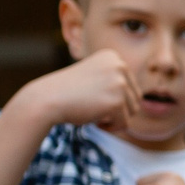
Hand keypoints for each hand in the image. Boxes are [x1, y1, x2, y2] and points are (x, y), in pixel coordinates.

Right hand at [14, 49, 138, 131]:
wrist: (46, 99)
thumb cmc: (67, 92)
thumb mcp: (93, 78)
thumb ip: (114, 82)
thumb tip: (139, 101)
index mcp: (113, 57)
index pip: (131, 86)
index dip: (114, 98)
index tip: (92, 96)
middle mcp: (120, 66)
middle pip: (135, 99)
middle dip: (116, 109)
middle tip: (92, 107)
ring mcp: (120, 83)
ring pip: (132, 112)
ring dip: (114, 118)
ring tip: (93, 112)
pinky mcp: (117, 101)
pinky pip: (125, 124)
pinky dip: (111, 127)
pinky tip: (94, 120)